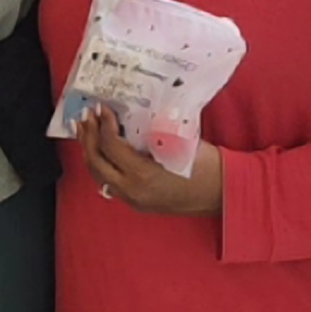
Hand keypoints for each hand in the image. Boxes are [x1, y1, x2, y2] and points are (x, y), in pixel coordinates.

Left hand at [79, 109, 222, 217]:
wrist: (224, 194)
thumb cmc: (208, 166)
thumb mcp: (179, 141)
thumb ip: (151, 132)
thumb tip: (129, 113)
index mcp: (143, 176)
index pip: (111, 146)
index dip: (104, 124)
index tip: (103, 108)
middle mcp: (133, 192)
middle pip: (96, 163)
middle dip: (88, 136)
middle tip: (86, 116)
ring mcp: (134, 200)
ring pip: (99, 176)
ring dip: (90, 152)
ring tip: (85, 131)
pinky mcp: (139, 203)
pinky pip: (110, 184)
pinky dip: (102, 165)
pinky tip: (100, 153)